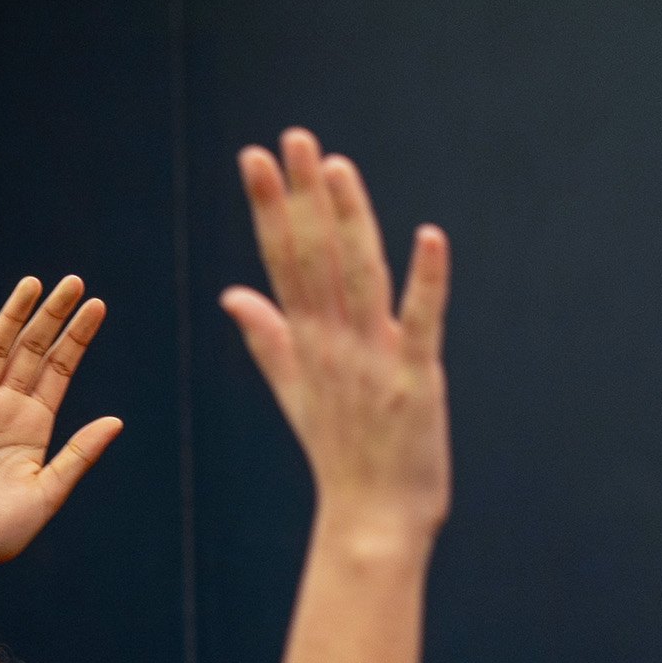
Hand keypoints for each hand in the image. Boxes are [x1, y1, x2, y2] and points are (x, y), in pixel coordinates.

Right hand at [0, 280, 124, 587]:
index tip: (97, 306)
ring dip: (13, 317)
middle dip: (52, 315)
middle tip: (73, 280)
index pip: (61, 368)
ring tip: (33, 284)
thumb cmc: (1, 532)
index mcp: (35, 424)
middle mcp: (6, 408)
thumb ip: (79, 455)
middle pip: (32, 349)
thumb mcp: (49, 492)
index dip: (77, 337)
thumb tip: (116, 421)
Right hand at [220, 129, 452, 542]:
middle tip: (292, 138)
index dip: (271, 208)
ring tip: (336, 168)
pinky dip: (426, 281)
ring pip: (358, 279)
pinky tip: (429, 235)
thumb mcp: (297, 393)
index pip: (283, 263)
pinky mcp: (416, 382)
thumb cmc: (343, 459)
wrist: (372, 524)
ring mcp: (374, 362)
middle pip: (313, 259)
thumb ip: (267, 340)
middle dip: (303, 197)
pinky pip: (420, 323)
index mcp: (309, 344)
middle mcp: (335, 346)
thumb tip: (232, 295)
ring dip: (348, 222)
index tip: (255, 157)